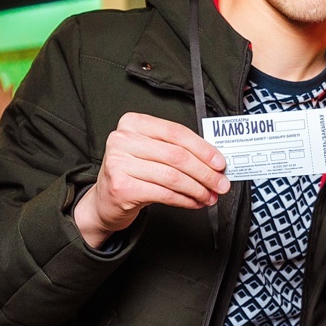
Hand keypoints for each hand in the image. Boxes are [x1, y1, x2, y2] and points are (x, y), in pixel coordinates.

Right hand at [73, 112, 229, 247]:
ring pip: (172, 176)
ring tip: (209, 196)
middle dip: (205, 172)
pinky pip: (164, 193)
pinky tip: (194, 202)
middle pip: (177, 155)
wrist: (104, 201)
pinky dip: (185, 199)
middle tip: (221, 183)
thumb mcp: (151, 153)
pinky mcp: (121, 186)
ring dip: (197, 188)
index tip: (220, 162)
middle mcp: (123, 139)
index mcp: (133, 123)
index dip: (203, 148)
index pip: (176, 132)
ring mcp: (119, 162)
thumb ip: (178, 150)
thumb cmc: (133, 173)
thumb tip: (214, 162)